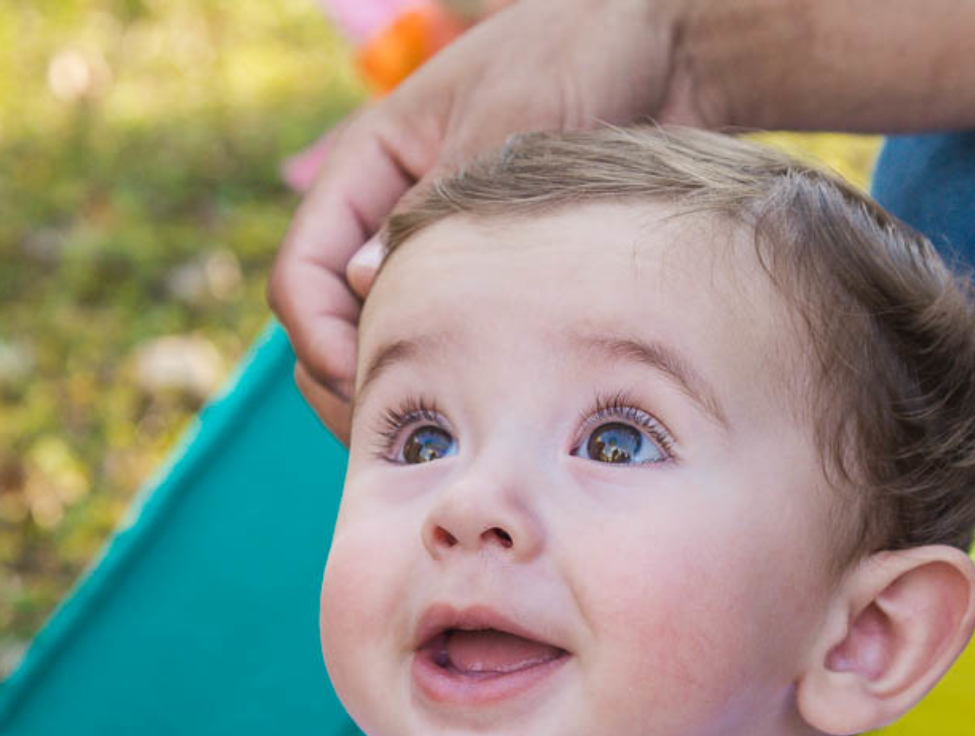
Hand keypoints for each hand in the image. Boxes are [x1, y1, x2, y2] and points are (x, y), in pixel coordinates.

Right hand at [267, 0, 694, 439]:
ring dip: (395, 390)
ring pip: (383, 338)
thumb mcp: (506, 118)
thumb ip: (435, 202)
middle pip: (330, 320)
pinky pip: (443, 338)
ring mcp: (435, 250)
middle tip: (397, 435)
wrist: (662, 52)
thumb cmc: (578, 54)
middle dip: (346, 382)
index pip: (303, 267)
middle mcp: (390, 215)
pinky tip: (481, 409)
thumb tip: (363, 285)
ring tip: (441, 433)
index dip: (318, 336)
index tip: (364, 384)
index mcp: (370, 165)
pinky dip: (446, 378)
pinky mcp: (486, 277)